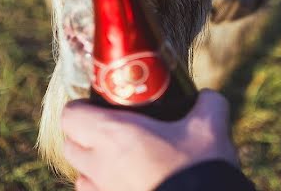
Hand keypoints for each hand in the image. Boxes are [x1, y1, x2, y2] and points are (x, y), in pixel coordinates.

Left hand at [61, 90, 238, 190]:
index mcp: (113, 136)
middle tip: (113, 130)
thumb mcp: (210, 127)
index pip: (70, 115)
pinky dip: (106, 189)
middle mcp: (99, 166)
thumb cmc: (199, 168)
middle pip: (70, 146)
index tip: (101, 106)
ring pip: (81, 177)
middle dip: (85, 136)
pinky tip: (131, 184)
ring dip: (93, 167)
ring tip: (121, 161)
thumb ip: (208, 103)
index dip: (82, 108)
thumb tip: (207, 98)